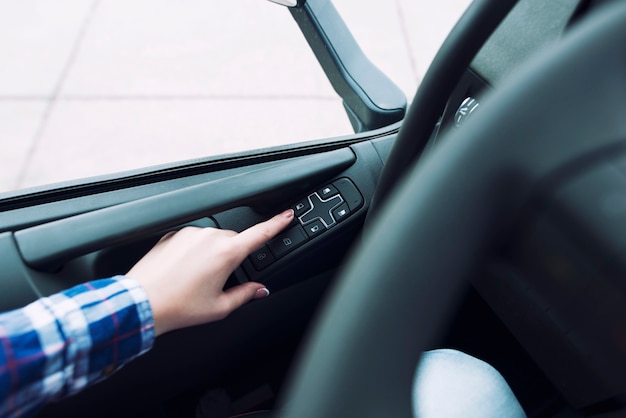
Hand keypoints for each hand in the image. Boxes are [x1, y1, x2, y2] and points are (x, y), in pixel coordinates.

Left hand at [127, 209, 293, 335]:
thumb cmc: (178, 306)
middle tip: (217, 280)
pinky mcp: (173, 234)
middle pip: (233, 240)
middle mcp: (209, 237)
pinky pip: (192, 240)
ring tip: (194, 279)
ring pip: (211, 240)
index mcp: (226, 253)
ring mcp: (189, 233)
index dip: (277, 223)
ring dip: (210, 254)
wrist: (142, 302)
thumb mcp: (220, 308)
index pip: (260, 234)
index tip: (287, 214)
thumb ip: (246, 295)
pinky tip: (182, 272)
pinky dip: (192, 252)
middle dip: (231, 257)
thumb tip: (259, 290)